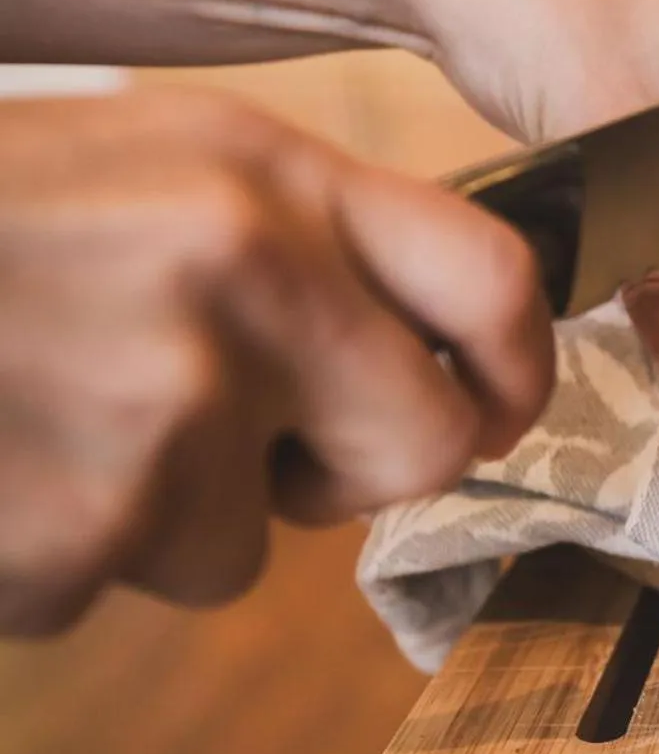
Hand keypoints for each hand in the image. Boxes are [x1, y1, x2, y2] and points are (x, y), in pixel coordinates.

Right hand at [0, 89, 553, 634]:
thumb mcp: (147, 166)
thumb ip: (293, 245)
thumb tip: (411, 352)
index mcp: (267, 174)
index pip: (498, 282)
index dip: (515, 370)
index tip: (489, 409)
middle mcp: (244, 279)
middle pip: (421, 446)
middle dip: (345, 475)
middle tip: (247, 449)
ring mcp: (165, 408)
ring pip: (240, 545)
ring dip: (152, 514)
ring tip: (38, 412)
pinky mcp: (83, 527)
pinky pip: (111, 587)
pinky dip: (49, 554)